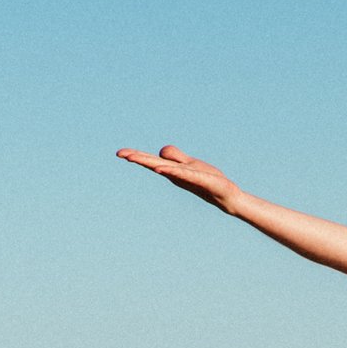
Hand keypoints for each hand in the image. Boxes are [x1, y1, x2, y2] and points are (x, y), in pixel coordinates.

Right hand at [117, 145, 242, 211]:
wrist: (226, 195)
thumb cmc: (207, 180)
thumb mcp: (189, 164)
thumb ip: (175, 157)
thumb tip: (161, 152)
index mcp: (173, 169)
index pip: (152, 160)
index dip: (137, 156)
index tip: (120, 153)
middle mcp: (177, 173)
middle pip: (154, 163)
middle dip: (138, 158)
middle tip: (120, 153)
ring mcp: (187, 177)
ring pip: (166, 168)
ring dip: (150, 162)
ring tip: (135, 158)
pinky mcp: (200, 179)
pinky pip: (184, 174)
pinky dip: (172, 171)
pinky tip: (162, 169)